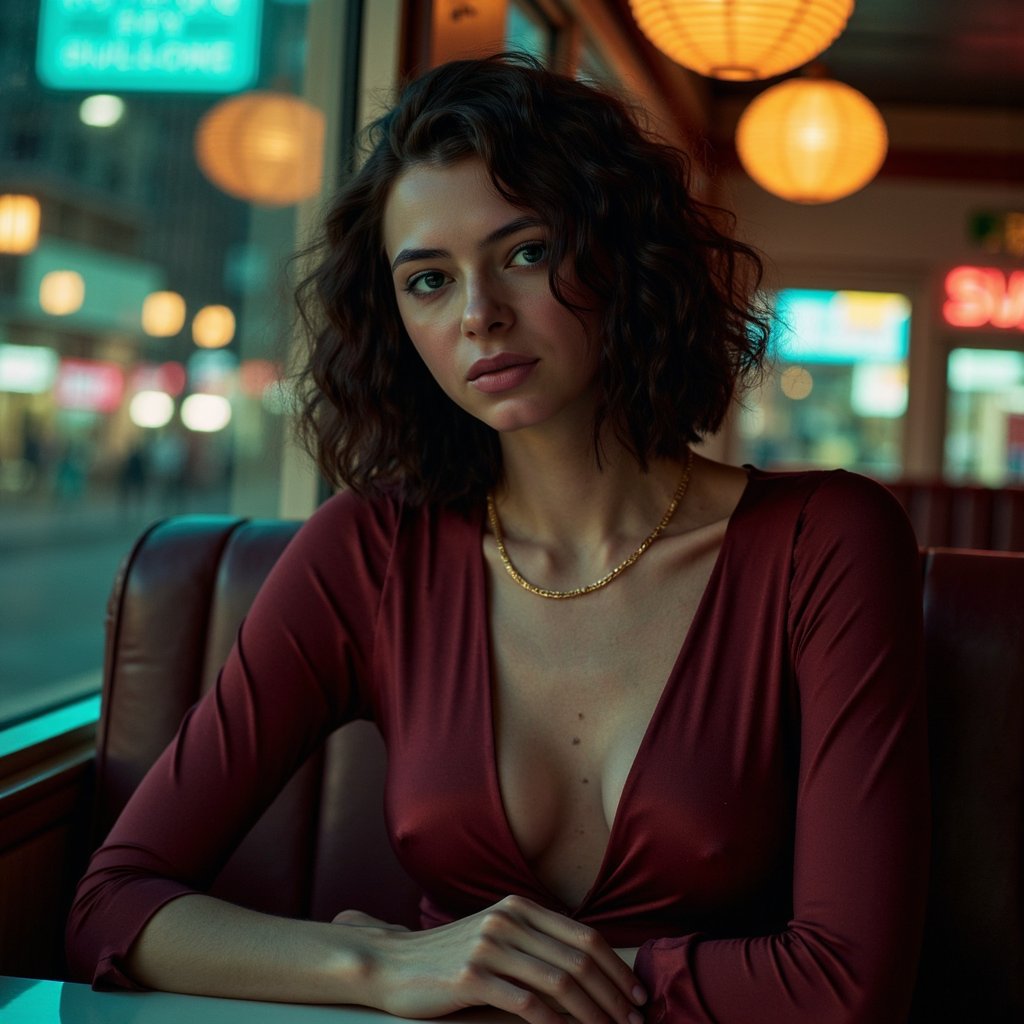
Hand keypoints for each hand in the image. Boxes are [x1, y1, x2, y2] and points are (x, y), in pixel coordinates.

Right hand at [336, 894, 646, 1023]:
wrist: (393, 963)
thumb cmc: (450, 957)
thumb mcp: (496, 936)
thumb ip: (534, 943)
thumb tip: (588, 971)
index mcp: (520, 907)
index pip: (585, 937)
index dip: (617, 968)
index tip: (637, 996)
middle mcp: (509, 919)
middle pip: (579, 960)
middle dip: (614, 995)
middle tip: (634, 1022)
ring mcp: (490, 945)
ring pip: (560, 983)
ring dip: (593, 1014)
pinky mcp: (472, 976)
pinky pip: (527, 1004)